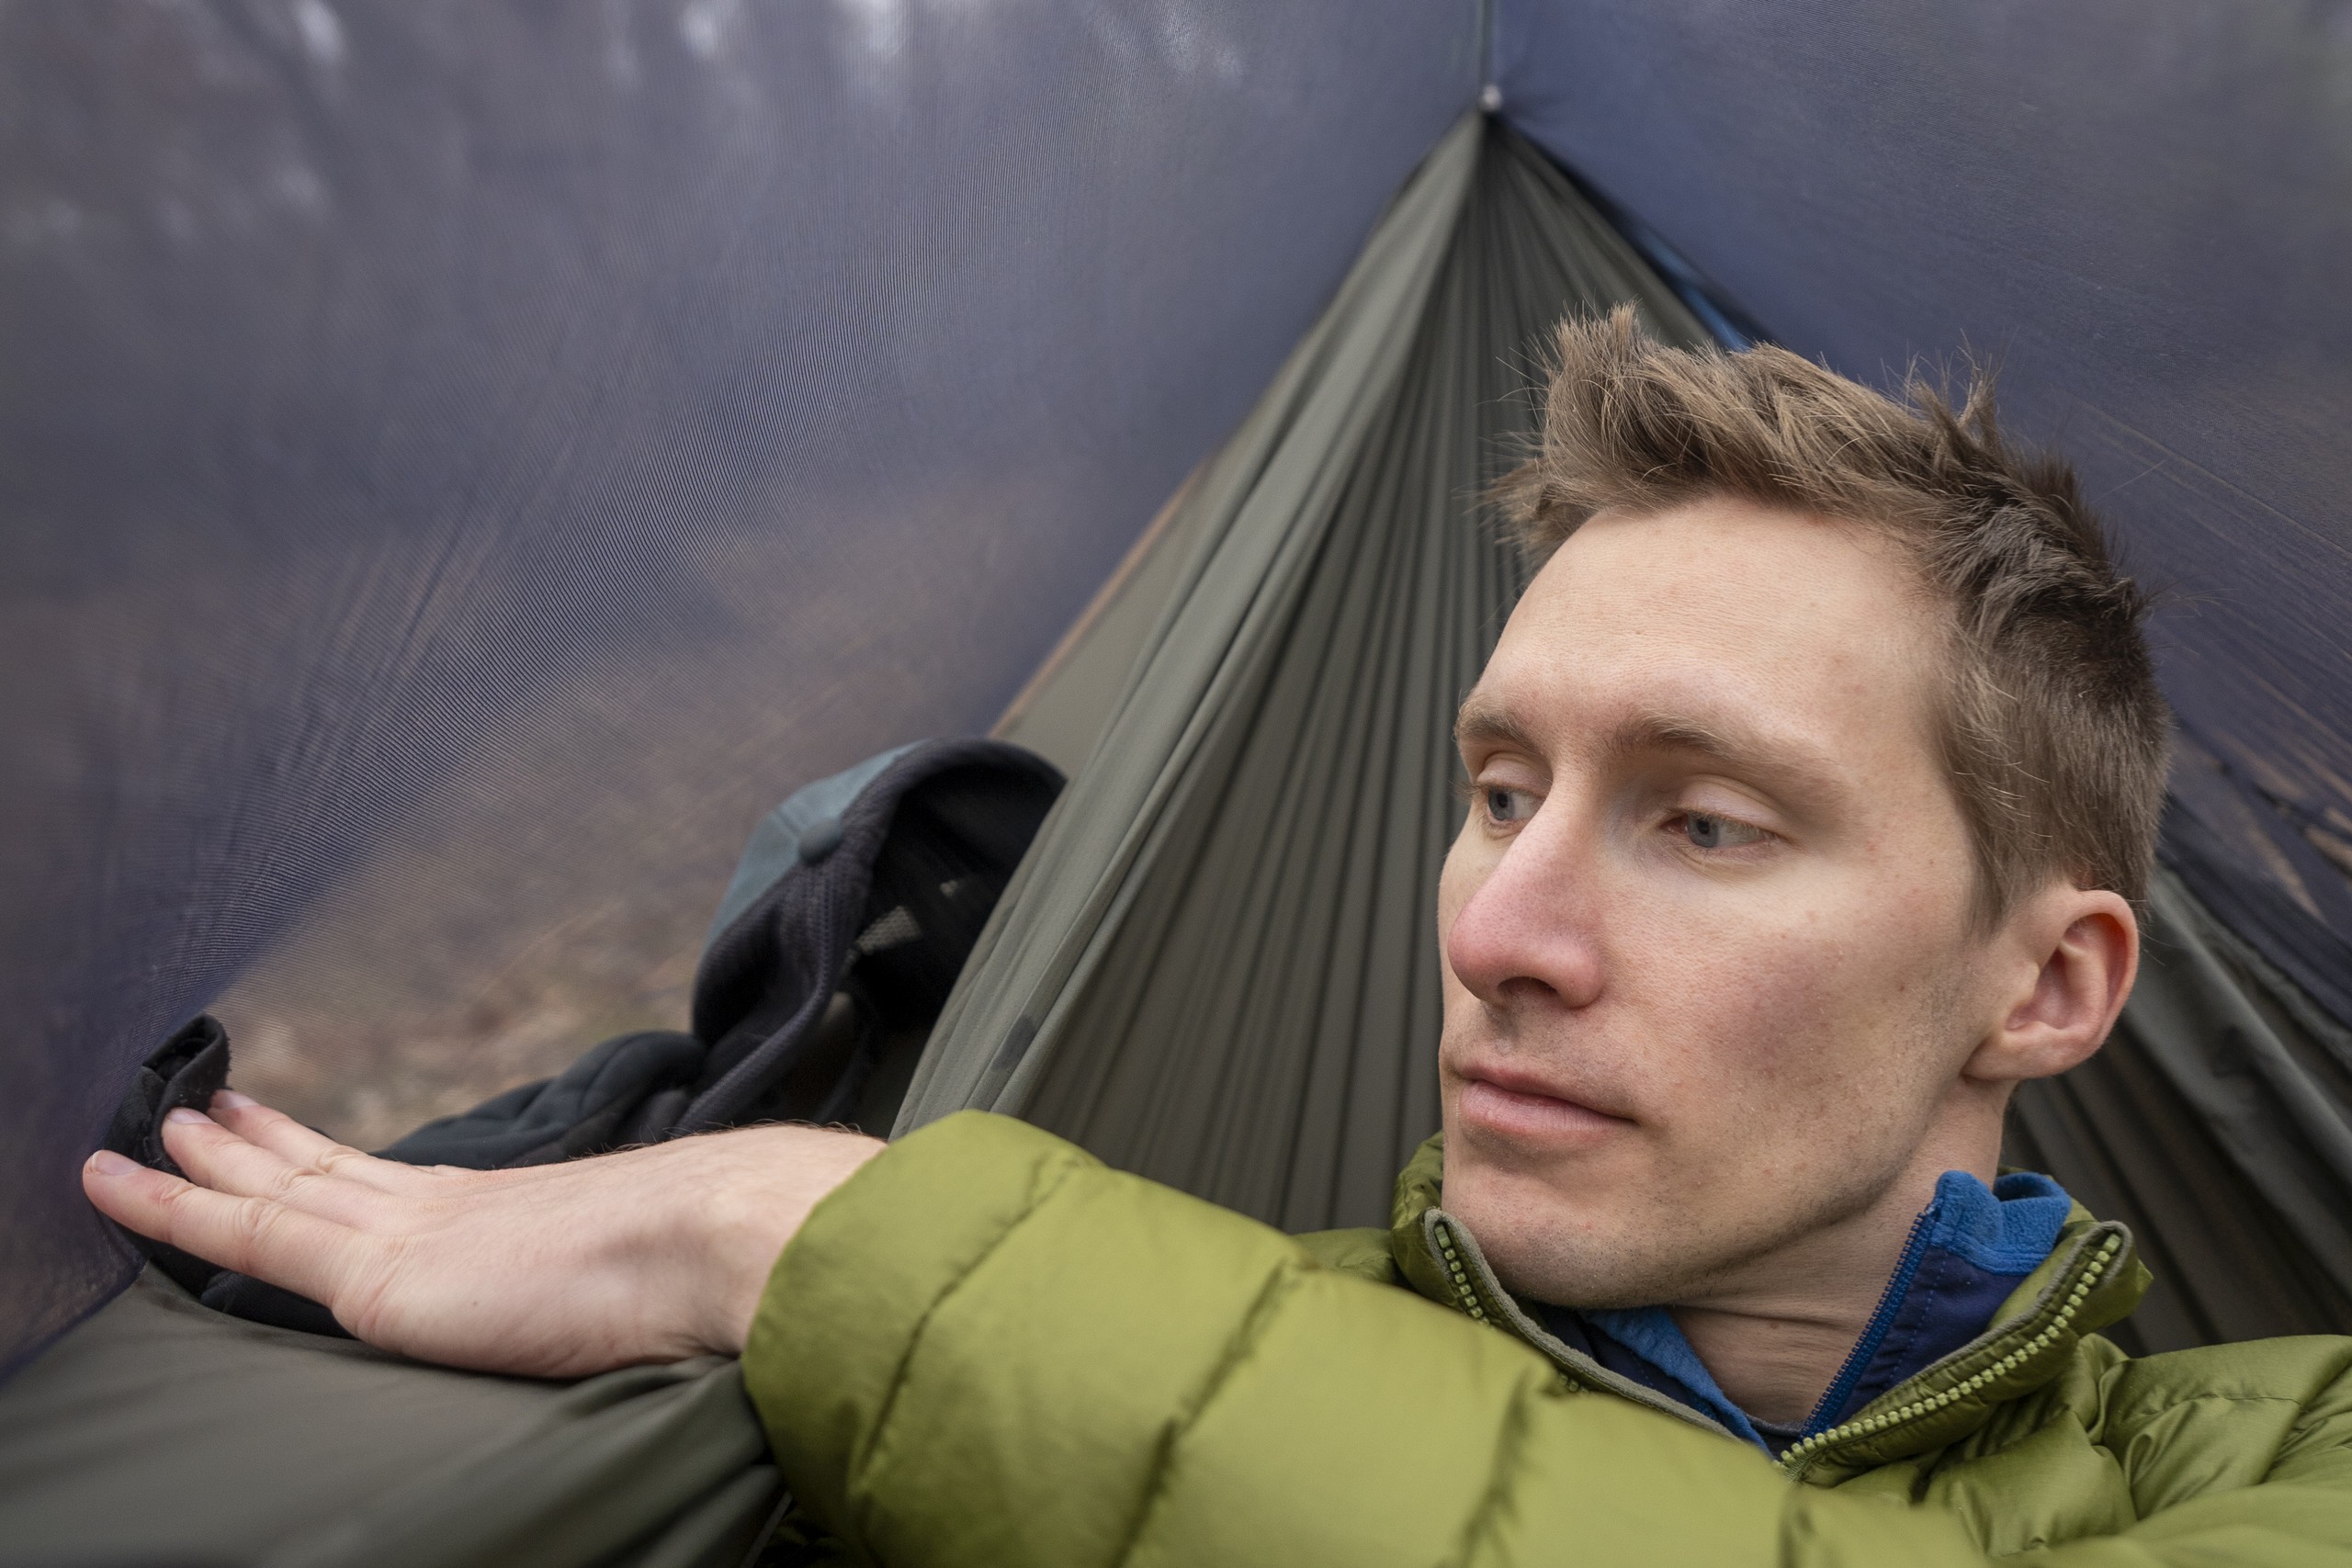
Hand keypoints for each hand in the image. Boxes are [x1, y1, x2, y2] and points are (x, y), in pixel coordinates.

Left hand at [82, 1092, 882, 1377]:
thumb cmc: (707, 1270)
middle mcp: (446, 1210)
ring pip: (274, 1194)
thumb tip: (659, 1280)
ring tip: (154, 1129)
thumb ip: (620, 1267)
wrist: (714, 1241)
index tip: (290, 1129)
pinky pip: (247, 1239)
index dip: (331, 1157)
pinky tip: (120, 1184)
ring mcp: (407, 1234)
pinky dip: (173, 1210)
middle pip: (328, 1171)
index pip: (391, 1184)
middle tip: (208, 1105)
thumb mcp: (647, 1272)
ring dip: (204, 1163)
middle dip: (261, 1142)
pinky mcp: (377, 1274)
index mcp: (504, 1216)